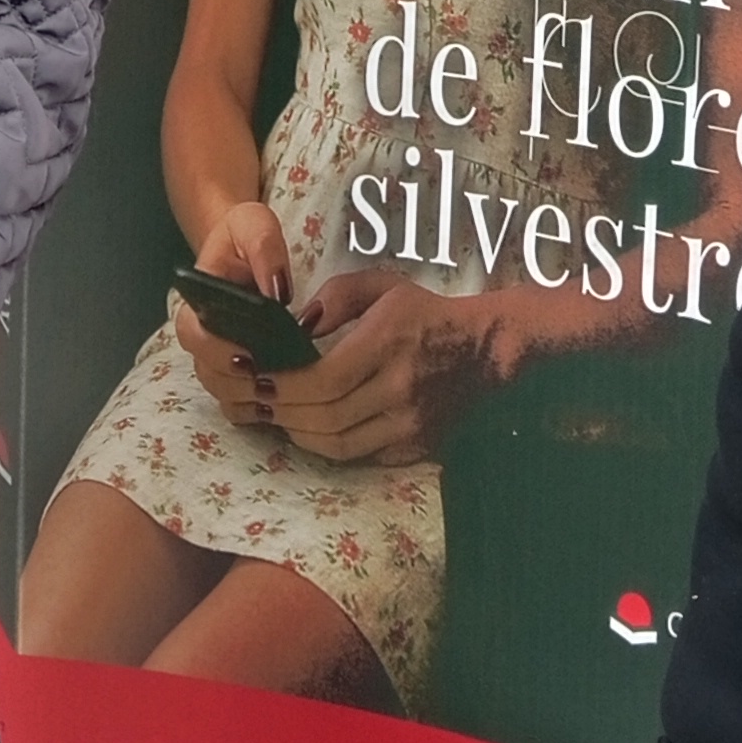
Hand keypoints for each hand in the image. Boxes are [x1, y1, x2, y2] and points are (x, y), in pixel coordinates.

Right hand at [169, 200, 294, 423]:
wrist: (244, 248)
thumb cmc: (246, 236)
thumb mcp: (254, 224)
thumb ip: (265, 249)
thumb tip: (278, 293)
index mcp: (197, 300)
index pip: (190, 333)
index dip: (216, 349)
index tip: (249, 354)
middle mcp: (203, 337)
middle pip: (208, 374)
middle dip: (240, 381)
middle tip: (276, 377)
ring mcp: (218, 360)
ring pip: (225, 395)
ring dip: (253, 397)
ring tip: (286, 390)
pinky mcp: (237, 377)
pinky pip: (240, 409)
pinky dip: (259, 412)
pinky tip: (286, 403)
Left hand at [257, 274, 494, 464]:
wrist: (484, 349)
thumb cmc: (426, 314)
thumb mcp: (383, 286)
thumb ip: (337, 297)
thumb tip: (298, 327)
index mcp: (389, 342)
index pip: (325, 379)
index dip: (286, 385)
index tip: (259, 377)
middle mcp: (400, 389)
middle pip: (326, 416)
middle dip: (282, 411)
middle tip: (257, 400)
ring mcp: (409, 425)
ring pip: (338, 444)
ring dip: (299, 433)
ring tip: (277, 415)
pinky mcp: (414, 448)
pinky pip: (359, 456)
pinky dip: (327, 446)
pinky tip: (309, 429)